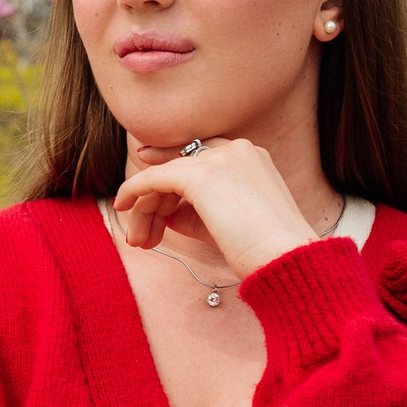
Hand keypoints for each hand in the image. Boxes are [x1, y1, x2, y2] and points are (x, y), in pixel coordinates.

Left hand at [109, 136, 320, 278]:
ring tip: (138, 241)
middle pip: (180, 166)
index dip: (169, 159)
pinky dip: (134, 191)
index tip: (145, 163)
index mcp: (252, 157)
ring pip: (165, 175)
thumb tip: (166, 213)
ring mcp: (220, 160)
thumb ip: (196, 212)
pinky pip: (155, 179)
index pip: (202, 153)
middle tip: (141, 235)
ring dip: (145, 208)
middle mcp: (237, 150)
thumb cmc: (262, 251)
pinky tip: (122, 206)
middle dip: (155, 198)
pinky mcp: (201, 177)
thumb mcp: (228, 224)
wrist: (284, 257)